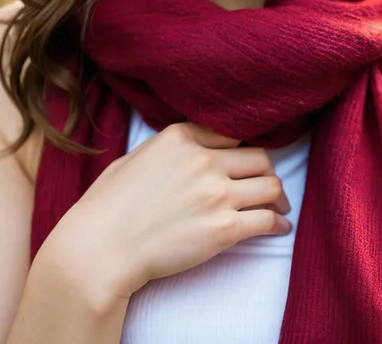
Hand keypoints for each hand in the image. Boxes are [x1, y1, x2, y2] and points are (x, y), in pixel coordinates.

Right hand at [50, 121, 291, 300]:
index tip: (247, 159)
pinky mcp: (224, 228)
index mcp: (182, 136)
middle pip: (260, 158)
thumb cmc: (109, 204)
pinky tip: (278, 227)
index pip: (231, 133)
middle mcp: (204, 160)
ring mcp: (217, 193)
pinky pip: (267, 220)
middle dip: (265, 172)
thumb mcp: (138, 156)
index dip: (242, 148)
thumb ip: (173, 147)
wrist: (102, 248)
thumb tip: (195, 148)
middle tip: (266, 185)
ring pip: (270, 186)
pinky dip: (278, 224)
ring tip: (278, 206)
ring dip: (277, 197)